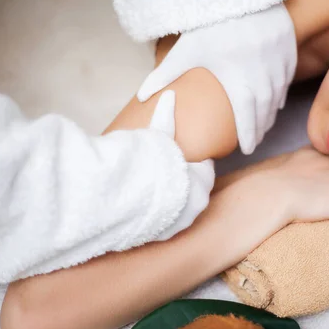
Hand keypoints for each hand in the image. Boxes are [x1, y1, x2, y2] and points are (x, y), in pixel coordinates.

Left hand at [137, 4, 296, 154]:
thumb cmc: (213, 25)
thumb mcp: (187, 50)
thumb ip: (164, 75)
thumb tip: (141, 97)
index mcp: (239, 82)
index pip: (247, 118)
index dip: (249, 136)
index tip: (247, 149)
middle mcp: (264, 78)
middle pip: (264, 112)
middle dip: (260, 129)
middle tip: (255, 141)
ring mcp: (278, 65)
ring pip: (277, 98)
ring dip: (270, 114)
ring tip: (264, 125)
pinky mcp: (287, 51)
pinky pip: (286, 80)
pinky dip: (280, 93)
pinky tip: (275, 101)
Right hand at [149, 91, 214, 240]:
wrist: (125, 200)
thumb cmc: (145, 164)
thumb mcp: (157, 136)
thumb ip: (166, 117)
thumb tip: (170, 94)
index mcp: (202, 178)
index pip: (204, 168)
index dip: (187, 162)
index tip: (173, 158)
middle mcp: (198, 202)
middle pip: (194, 188)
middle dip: (182, 181)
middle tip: (161, 173)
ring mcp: (184, 221)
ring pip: (183, 207)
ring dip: (172, 199)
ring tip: (151, 188)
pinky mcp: (168, 234)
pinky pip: (168, 223)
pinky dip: (160, 216)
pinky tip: (145, 205)